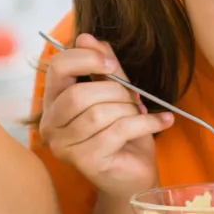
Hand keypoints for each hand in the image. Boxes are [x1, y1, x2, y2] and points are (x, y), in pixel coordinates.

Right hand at [37, 33, 173, 198]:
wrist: (134, 176)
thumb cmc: (122, 134)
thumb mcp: (115, 92)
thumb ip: (102, 66)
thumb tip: (86, 36)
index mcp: (53, 103)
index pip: (57, 68)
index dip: (87, 58)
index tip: (112, 65)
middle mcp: (51, 126)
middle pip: (79, 94)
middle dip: (115, 91)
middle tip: (134, 98)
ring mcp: (65, 147)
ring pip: (99, 113)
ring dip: (129, 110)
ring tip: (141, 114)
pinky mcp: (87, 162)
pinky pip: (118, 131)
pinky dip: (146, 123)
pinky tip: (162, 122)